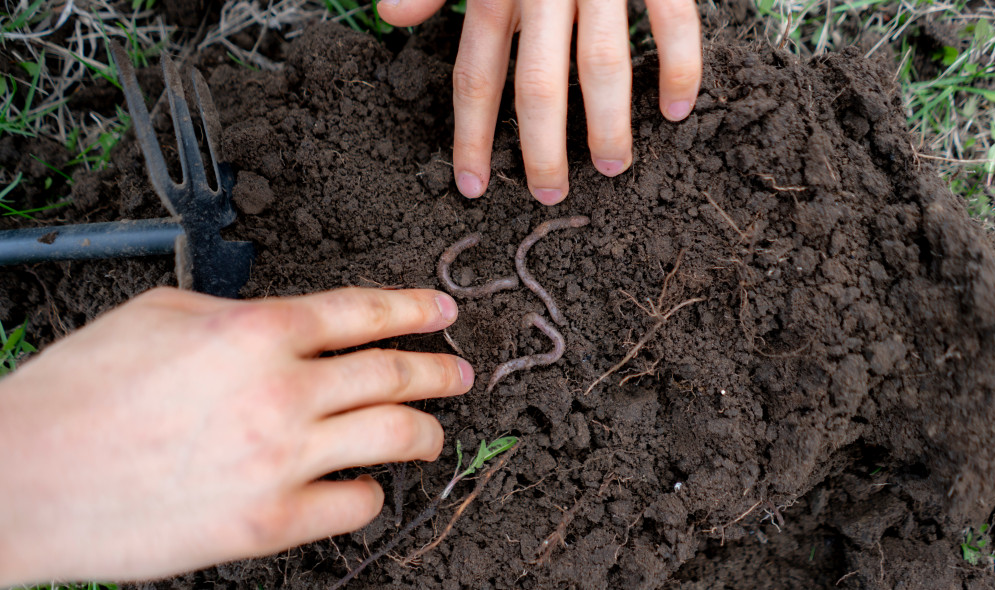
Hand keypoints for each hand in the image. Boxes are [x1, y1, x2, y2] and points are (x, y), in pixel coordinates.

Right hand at [0, 287, 472, 585]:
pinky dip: (367, 493)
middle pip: (396, 373)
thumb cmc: (80, 390)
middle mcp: (284, 389)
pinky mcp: (269, 524)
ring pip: (396, 437)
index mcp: (258, 329)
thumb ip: (241, 316)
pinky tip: (361, 486)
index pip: (365, 311)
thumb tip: (291, 328)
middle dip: (441, 370)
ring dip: (428, 432)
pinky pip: (356, 504)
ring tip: (434, 433)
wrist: (24, 476)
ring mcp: (282, 459)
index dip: (415, 309)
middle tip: (461, 372)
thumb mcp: (163, 315)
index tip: (443, 312)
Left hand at [378, 0, 702, 204]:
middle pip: (539, 85)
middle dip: (542, 150)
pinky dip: (680, 66)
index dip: (471, 135)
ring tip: (613, 168)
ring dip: (609, 124)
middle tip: (549, 198)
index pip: (476, 73)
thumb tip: (388, 15)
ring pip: (604, 64)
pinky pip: (673, 19)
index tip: (472, 186)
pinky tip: (679, 111)